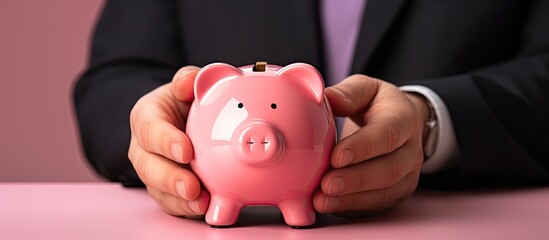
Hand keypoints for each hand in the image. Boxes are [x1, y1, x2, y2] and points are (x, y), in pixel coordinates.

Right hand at [128, 66, 208, 217]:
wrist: (178, 122)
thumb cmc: (181, 103)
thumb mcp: (183, 85)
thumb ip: (187, 80)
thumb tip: (192, 80)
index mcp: (146, 119)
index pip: (151, 130)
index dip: (166, 141)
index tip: (185, 150)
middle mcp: (144, 149)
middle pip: (149, 167)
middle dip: (170, 179)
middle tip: (192, 186)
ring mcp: (153, 173)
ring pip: (159, 191)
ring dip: (179, 200)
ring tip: (201, 203)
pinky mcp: (166, 191)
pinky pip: (172, 204)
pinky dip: (187, 210)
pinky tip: (205, 209)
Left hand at [313, 74, 429, 216]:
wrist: (402, 125)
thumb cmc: (378, 106)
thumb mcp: (365, 89)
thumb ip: (347, 93)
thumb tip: (323, 98)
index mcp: (403, 118)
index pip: (388, 134)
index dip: (363, 147)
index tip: (336, 157)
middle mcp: (410, 150)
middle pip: (389, 169)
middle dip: (356, 180)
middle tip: (326, 184)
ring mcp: (407, 175)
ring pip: (384, 192)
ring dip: (351, 199)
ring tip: (322, 200)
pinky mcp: (396, 193)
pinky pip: (376, 205)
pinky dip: (351, 208)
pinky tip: (330, 206)